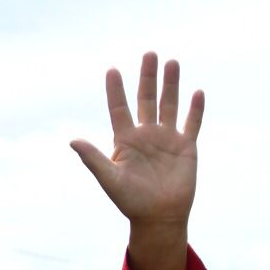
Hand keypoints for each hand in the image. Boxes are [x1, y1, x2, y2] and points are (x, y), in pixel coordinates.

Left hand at [70, 52, 203, 229]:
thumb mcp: (109, 178)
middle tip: (149, 53)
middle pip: (146, 99)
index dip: (115, 90)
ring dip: (171, 84)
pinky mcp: (186, 147)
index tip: (112, 69)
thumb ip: (93, 158)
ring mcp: (167, 139)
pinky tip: (197, 92)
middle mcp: (146, 135)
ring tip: (171, 62)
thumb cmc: (130, 200)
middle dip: (148, 77)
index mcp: (125, 140)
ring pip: (169, 105)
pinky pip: (192, 124)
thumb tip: (72, 140)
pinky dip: (195, 109)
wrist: (158, 216)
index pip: (119, 109)